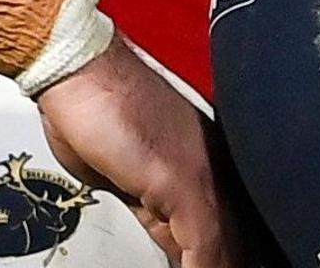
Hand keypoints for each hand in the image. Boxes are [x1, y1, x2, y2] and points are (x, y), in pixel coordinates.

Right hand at [34, 39, 237, 266]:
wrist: (82, 71)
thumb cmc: (95, 108)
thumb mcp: (127, 175)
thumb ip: (153, 207)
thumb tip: (168, 236)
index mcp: (205, 160)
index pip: (226, 221)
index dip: (229, 251)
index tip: (230, 263)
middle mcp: (214, 163)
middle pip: (237, 231)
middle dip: (234, 258)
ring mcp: (203, 171)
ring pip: (227, 239)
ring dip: (222, 264)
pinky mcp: (182, 180)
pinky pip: (203, 240)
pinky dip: (204, 265)